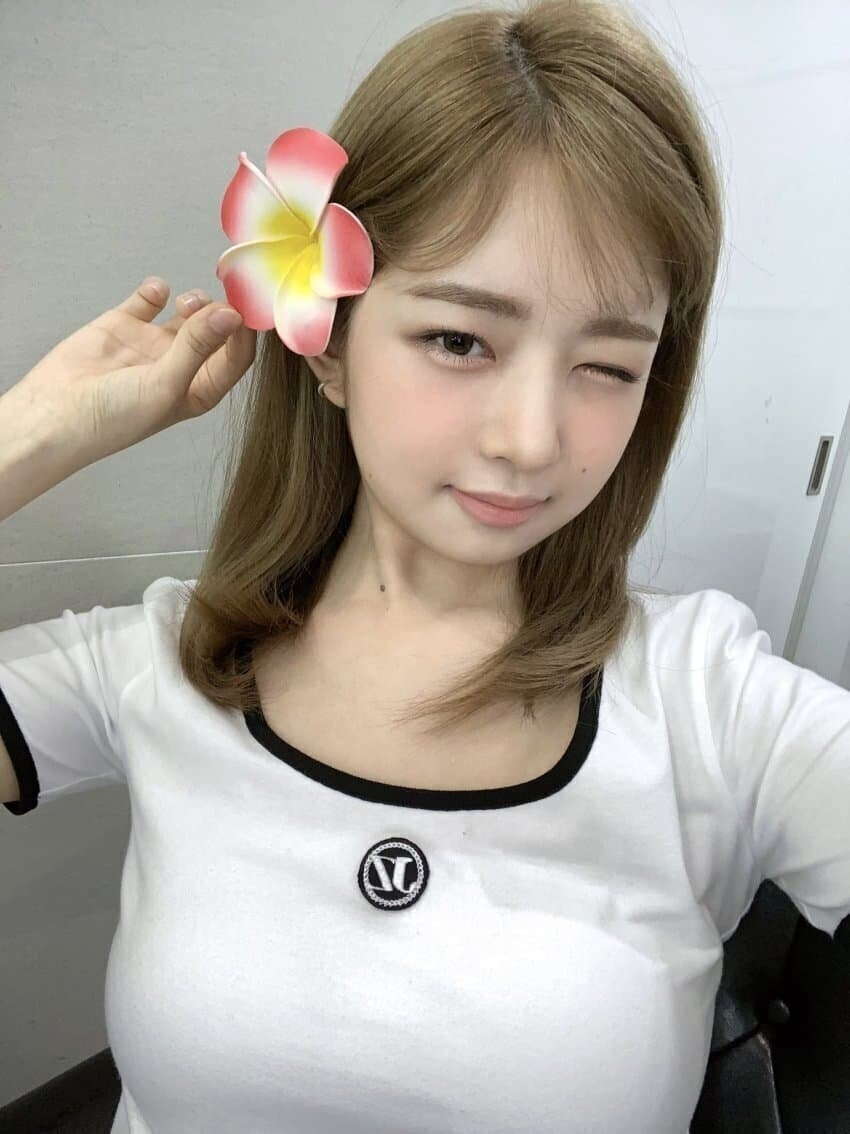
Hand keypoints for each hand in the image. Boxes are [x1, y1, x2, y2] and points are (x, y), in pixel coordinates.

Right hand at [20, 278, 256, 464]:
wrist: (56, 414)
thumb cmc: (115, 417)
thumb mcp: (165, 384)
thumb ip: (198, 346)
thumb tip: (231, 315)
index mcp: (200, 390)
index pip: (237, 357)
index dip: (246, 333)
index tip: (249, 308)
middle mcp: (182, 366)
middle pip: (217, 330)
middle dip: (221, 311)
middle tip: (220, 297)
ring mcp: (154, 345)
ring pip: (189, 312)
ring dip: (195, 300)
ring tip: (185, 305)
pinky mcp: (125, 325)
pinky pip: (150, 299)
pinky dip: (157, 290)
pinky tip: (155, 293)